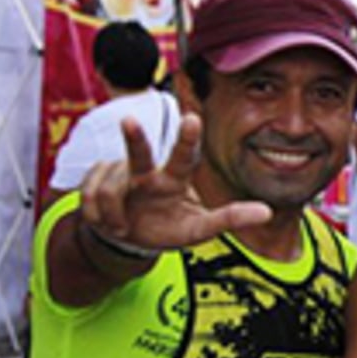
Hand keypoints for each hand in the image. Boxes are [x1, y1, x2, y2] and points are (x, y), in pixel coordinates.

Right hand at [76, 115, 270, 253]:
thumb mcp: (199, 230)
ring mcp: (118, 174)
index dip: (187, 140)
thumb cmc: (168, 228)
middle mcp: (146, 172)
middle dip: (134, 138)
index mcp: (174, 179)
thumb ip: (230, 219)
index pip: (183, 158)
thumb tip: (267, 212)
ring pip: (109, 190)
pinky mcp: (93, 180)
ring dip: (112, 216)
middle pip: (139, 154)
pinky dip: (97, 217)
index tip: (192, 119)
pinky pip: (89, 198)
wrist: (130, 239)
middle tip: (129, 121)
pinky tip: (106, 222)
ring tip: (122, 227)